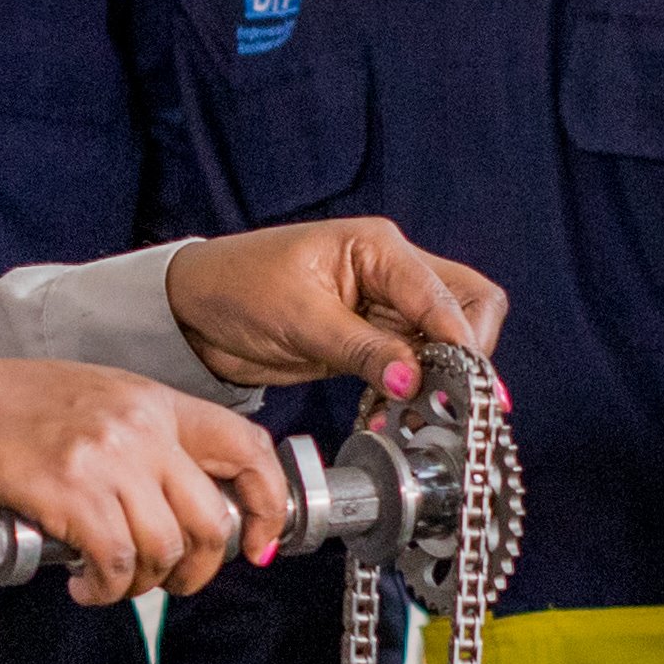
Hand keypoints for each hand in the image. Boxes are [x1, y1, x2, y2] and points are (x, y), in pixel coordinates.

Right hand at [0, 362, 289, 601]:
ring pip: (165, 548)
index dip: (267, 505)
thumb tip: (189, 502)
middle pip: (211, 519)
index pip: (246, 449)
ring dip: (144, 584)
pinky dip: (107, 589)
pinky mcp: (65, 489)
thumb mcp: (95, 403)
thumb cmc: (6, 412)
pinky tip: (84, 586)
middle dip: (200, 568)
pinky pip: (115, 562)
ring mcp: (103, 456)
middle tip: (170, 581)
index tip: (260, 542)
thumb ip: (146, 441)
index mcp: (152, 400)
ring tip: (112, 583)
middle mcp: (138, 425)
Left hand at [163, 217, 508, 392]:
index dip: (461, 342)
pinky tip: (394, 414)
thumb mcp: (299, 317)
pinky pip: (416, 365)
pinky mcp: (372, 341)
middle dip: (467, 355)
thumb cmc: (237, 288)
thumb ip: (361, 347)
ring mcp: (385, 307)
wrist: (196, 310)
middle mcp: (392, 272)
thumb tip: (412, 378)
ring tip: (417, 416)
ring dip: (441, 380)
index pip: (443, 294)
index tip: (464, 386)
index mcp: (378, 247)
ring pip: (445, 341)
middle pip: (467, 307)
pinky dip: (414, 392)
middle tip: (451, 400)